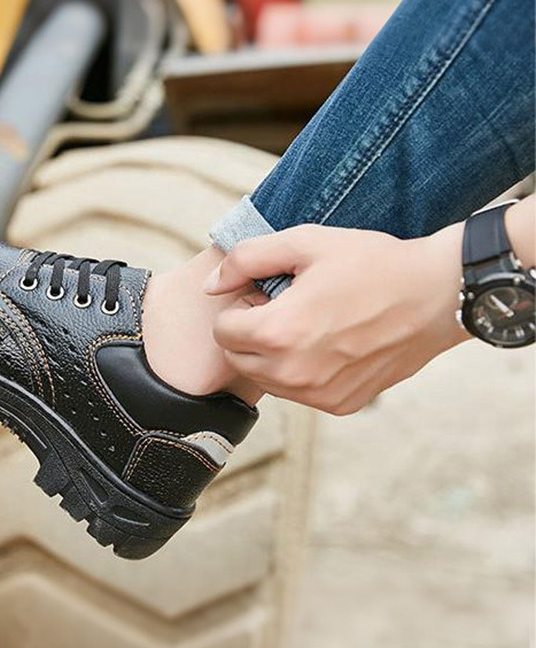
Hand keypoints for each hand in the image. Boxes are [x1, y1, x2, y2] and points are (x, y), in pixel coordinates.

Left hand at [205, 223, 469, 414]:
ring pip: (266, 379)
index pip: (222, 331)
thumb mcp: (304, 243)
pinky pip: (299, 392)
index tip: (265, 293)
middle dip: (248, 333)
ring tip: (308, 323)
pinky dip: (301, 371)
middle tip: (283, 307)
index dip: (239, 307)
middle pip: (237, 359)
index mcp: (278, 333)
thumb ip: (247, 260)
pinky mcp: (341, 405)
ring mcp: (318, 395)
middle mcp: (293, 374)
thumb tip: (211, 287)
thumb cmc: (370, 262)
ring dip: (272, 354)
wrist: (437, 294)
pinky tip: (330, 344)